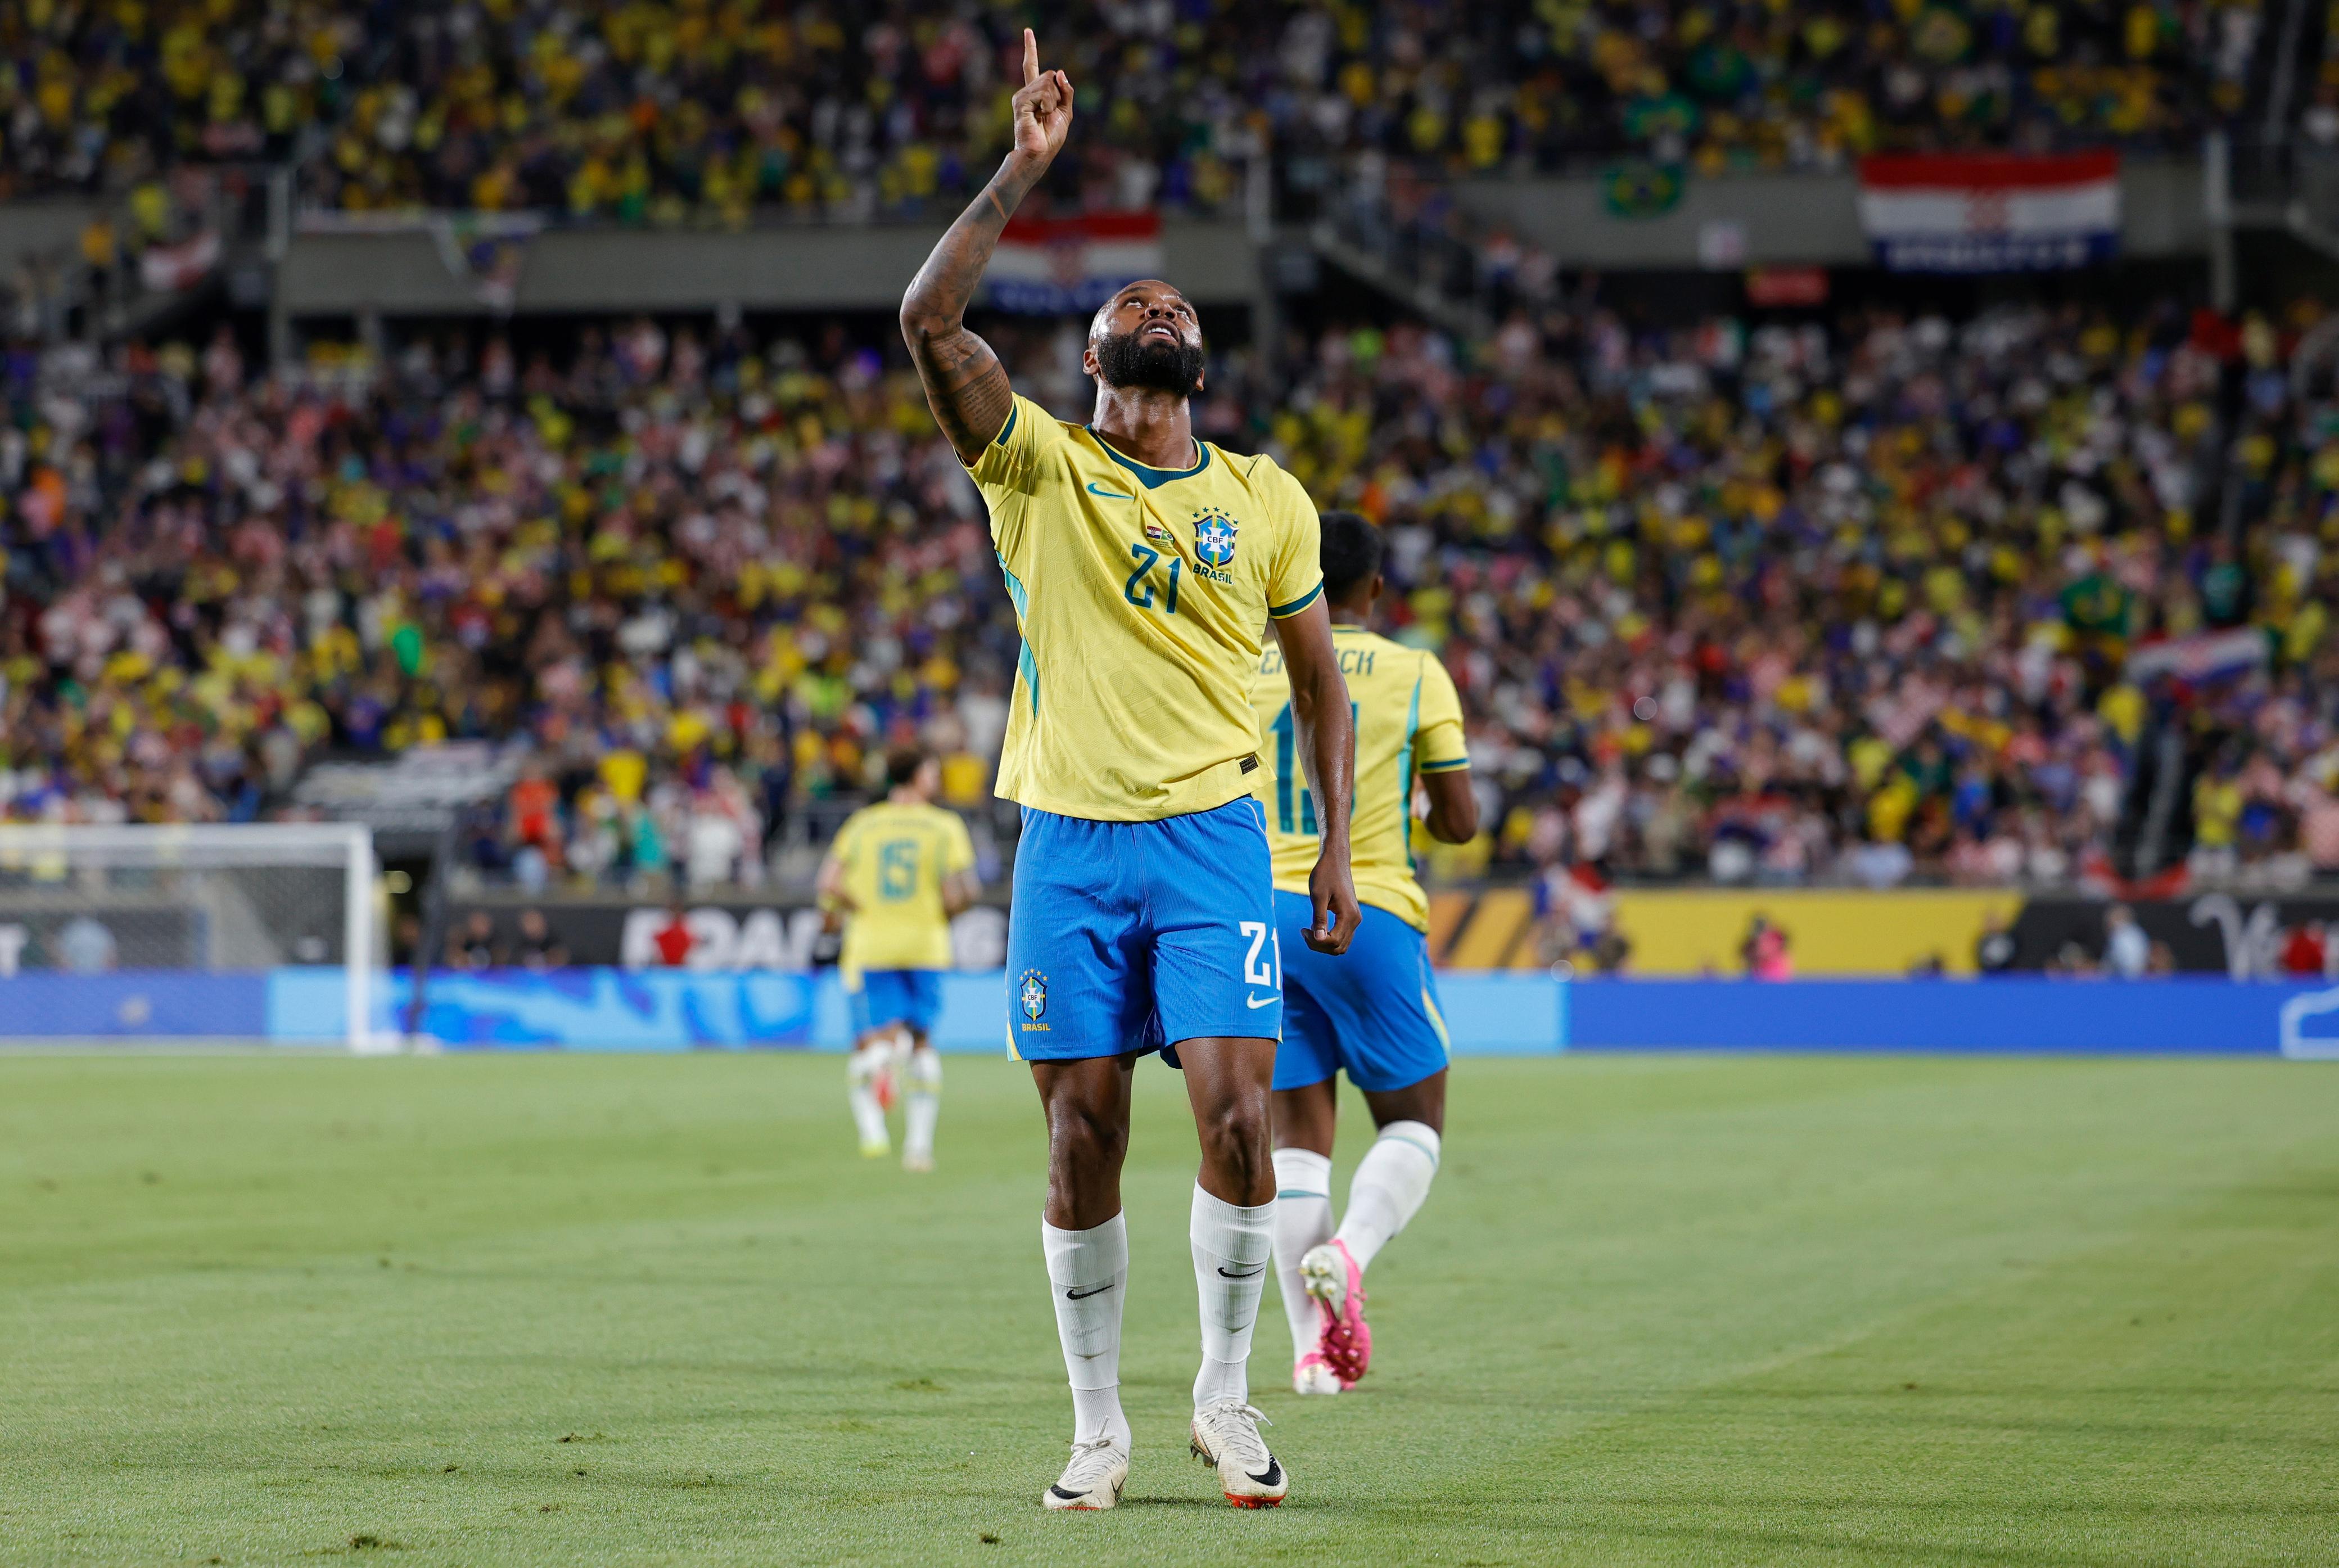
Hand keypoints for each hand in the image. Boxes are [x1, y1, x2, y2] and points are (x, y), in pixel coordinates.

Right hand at [1010, 28, 1073, 166]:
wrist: (1039, 153)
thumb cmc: (1050, 137)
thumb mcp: (1065, 112)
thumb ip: (1065, 91)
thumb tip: (1060, 71)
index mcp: (1035, 93)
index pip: (1032, 66)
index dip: (1031, 49)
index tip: (1028, 31)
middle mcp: (1026, 91)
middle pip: (1050, 75)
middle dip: (1058, 94)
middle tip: (1049, 114)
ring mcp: (1021, 95)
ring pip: (1048, 83)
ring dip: (1053, 102)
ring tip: (1044, 117)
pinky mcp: (1020, 101)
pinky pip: (1044, 93)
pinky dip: (1048, 106)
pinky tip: (1040, 117)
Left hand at [1303, 852, 1361, 955]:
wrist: (1336, 861)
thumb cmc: (1325, 874)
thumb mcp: (1318, 896)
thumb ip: (1319, 918)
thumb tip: (1319, 939)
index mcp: (1348, 915)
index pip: (1333, 941)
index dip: (1316, 941)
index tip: (1302, 930)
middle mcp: (1355, 920)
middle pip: (1338, 947)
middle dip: (1319, 945)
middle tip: (1304, 931)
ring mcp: (1355, 919)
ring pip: (1341, 945)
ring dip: (1324, 944)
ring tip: (1309, 930)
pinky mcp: (1350, 917)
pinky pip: (1342, 936)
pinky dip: (1329, 938)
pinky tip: (1316, 926)